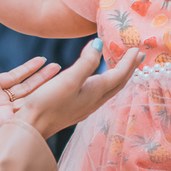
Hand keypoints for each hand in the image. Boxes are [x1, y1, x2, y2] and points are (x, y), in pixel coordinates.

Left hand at [0, 45, 60, 141]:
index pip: (15, 76)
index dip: (29, 68)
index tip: (43, 60)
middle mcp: (0, 99)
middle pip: (27, 86)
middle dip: (43, 77)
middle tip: (59, 67)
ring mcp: (5, 110)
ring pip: (31, 96)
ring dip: (45, 87)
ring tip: (62, 76)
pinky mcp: (7, 121)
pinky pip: (26, 109)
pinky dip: (39, 102)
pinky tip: (52, 93)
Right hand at [15, 39, 141, 138]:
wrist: (32, 128)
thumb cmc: (48, 103)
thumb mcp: (68, 79)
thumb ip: (85, 61)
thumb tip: (98, 43)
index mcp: (95, 92)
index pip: (118, 75)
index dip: (128, 62)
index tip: (136, 48)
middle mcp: (94, 101)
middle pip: (118, 83)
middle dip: (129, 69)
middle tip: (138, 56)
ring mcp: (85, 106)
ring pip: (109, 89)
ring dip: (118, 76)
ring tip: (122, 66)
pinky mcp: (76, 108)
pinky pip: (98, 93)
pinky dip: (105, 82)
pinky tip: (97, 81)